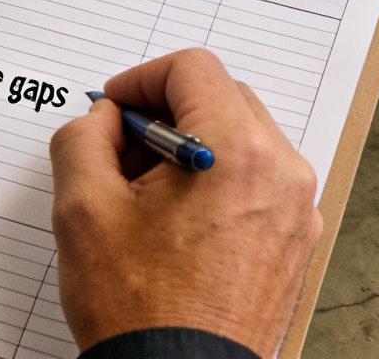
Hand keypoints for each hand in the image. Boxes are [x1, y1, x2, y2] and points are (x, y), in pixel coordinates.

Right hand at [52, 48, 322, 353]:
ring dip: (193, 149)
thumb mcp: (83, 210)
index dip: (142, 80)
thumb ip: (85, 138)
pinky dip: (219, 184)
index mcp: (237, 150)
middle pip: (224, 98)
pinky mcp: (294, 240)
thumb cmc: (140, 310)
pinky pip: (258, 184)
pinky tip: (176, 223)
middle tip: (121, 152)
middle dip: (167, 114)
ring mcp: (295, 208)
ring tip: (145, 197)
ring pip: (242, 141)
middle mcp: (281, 171)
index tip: (114, 107)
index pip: (193, 69)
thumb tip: (104, 119)